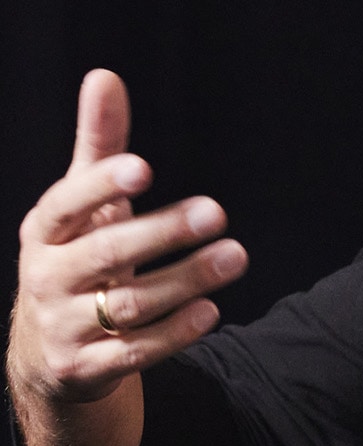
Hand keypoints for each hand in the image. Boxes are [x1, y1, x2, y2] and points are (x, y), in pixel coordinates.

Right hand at [6, 70, 247, 445]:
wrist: (49, 349)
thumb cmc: (78, 252)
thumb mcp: (82, 201)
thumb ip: (98, 143)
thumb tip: (104, 75)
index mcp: (44, 233)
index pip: (65, 205)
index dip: (101, 185)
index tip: (145, 166)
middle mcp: (47, 280)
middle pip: (106, 255)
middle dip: (162, 233)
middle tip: (218, 211)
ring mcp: (64, 328)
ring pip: (128, 306)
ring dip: (186, 280)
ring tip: (235, 256)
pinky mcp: (86, 369)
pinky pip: (133, 354)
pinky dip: (173, 334)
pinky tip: (210, 310)